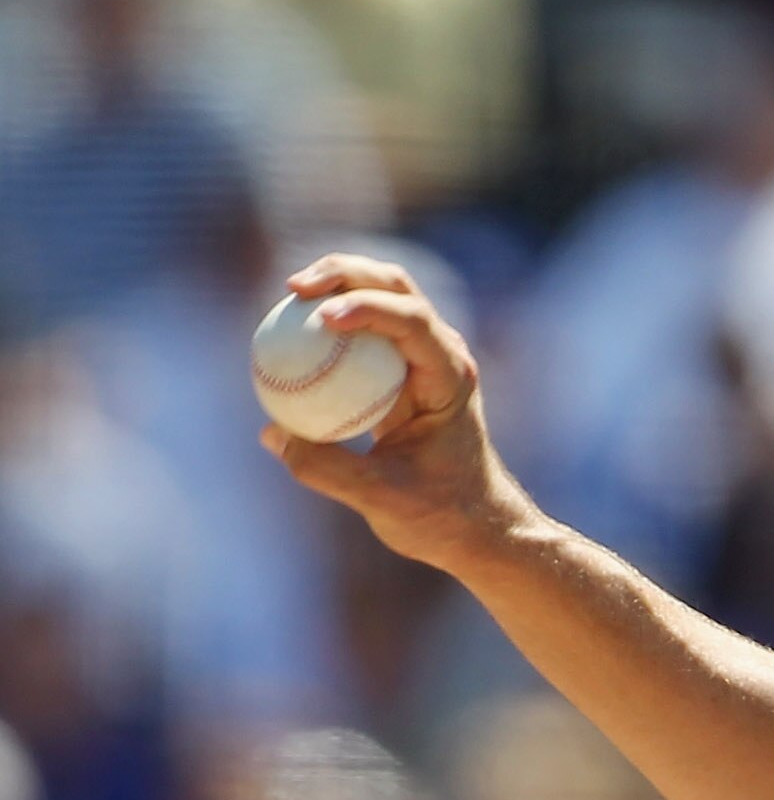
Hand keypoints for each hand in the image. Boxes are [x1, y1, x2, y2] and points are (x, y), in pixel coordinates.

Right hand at [259, 255, 539, 573]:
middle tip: (294, 289)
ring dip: (337, 283)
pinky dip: (331, 319)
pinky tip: (291, 327)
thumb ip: (326, 469)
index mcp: (451, 379)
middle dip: (345, 273)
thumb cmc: (441, 515)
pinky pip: (363, 330)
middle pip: (396, 287)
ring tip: (290, 295)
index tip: (323, 317)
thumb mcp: (382, 499)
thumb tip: (272, 434)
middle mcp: (443, 356)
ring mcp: (424, 357)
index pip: (414, 321)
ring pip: (382, 295)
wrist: (475, 526)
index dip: (368, 307)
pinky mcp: (402, 368)